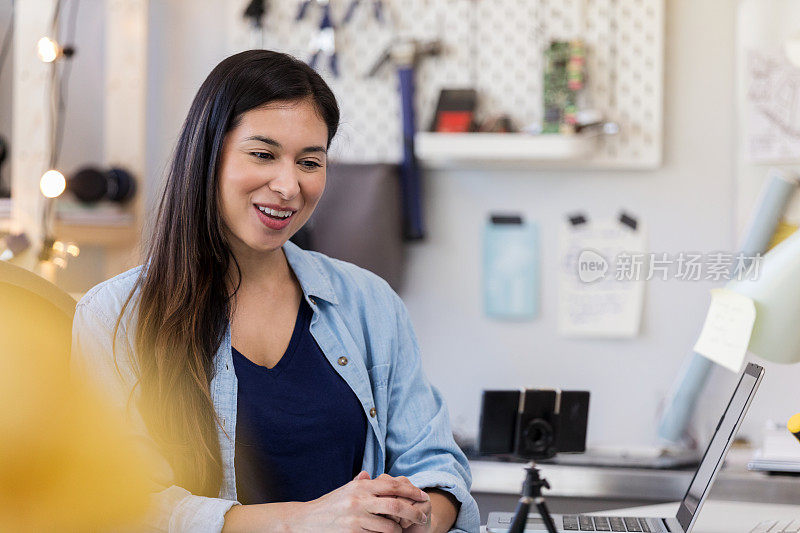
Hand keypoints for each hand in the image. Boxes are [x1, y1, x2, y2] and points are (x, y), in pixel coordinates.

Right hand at [292, 471, 429, 531]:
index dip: (411, 490)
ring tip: (401, 531)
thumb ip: (360, 484)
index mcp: (360, 486)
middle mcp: (359, 500)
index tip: (423, 495)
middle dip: (413, 512)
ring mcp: (355, 518)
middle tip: (422, 517)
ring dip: (399, 530)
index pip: (393, 485)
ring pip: (389, 526)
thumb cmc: (329, 506)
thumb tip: (371, 475)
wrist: (305, 521)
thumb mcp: (344, 490)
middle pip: (396, 505)